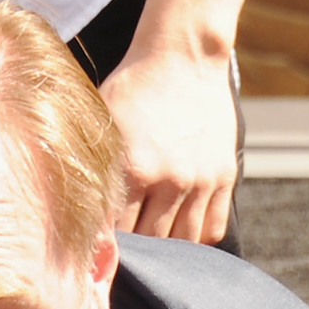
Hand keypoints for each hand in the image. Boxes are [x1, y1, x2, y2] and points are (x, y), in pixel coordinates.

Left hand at [99, 46, 239, 243]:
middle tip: (122, 251)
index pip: (117, 233)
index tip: (98, 249)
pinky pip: (212, 229)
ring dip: (165, 249)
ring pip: (183, 242)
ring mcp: (202, 180)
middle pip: (151, 244)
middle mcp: (173, 179)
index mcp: (137, 168)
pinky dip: (195, 238)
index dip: (107, 246)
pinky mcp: (224, 176)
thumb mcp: (103, 122)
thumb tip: (83, 223)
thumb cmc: (132, 88)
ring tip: (149, 241)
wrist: (183, 55)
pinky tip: (178, 228)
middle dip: (135, 252)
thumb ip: (96, 172)